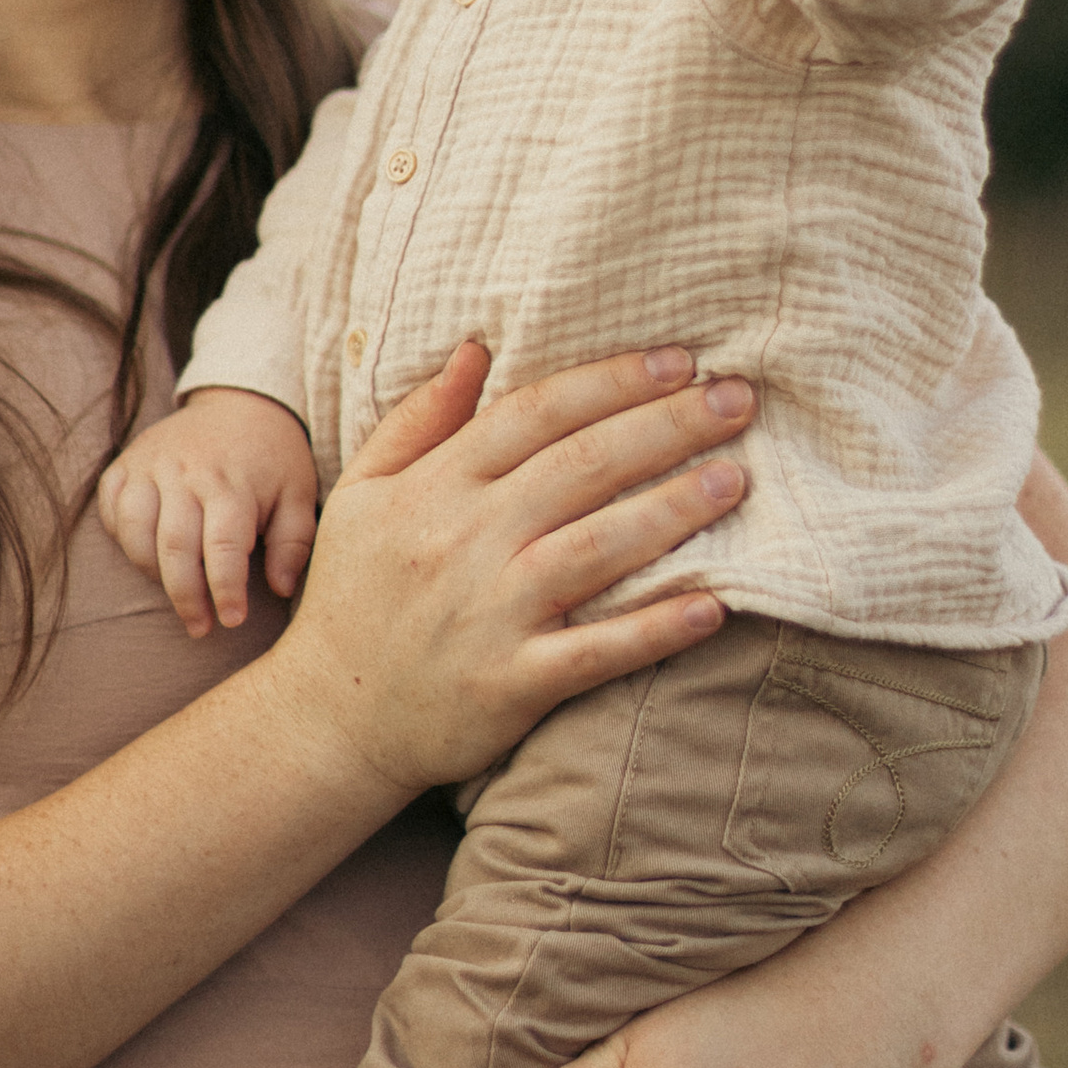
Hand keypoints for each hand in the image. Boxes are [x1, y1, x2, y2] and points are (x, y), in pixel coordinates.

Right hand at [97, 391, 320, 636]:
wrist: (240, 401)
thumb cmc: (273, 458)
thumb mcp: (299, 494)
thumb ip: (293, 542)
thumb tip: (281, 588)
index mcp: (231, 484)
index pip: (224, 548)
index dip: (226, 591)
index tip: (232, 621)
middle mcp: (186, 473)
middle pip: (174, 546)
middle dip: (185, 596)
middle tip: (201, 627)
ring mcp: (151, 465)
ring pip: (134, 530)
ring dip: (150, 571)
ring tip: (177, 591)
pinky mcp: (127, 462)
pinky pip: (111, 508)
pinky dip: (122, 537)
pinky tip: (147, 553)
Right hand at [277, 342, 753, 801]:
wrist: (327, 719)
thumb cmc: (354, 598)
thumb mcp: (363, 493)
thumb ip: (419, 418)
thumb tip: (478, 348)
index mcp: (433, 487)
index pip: (537, 413)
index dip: (613, 380)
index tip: (680, 360)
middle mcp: (463, 541)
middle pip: (582, 466)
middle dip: (668, 426)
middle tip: (739, 399)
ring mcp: (489, 614)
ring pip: (597, 548)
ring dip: (673, 510)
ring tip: (737, 480)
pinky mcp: (510, 684)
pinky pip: (597, 652)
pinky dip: (656, 629)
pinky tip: (715, 606)